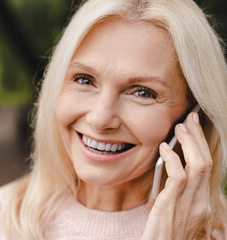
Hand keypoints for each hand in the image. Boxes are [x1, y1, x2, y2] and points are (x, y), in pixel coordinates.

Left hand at [142, 112, 212, 239]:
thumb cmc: (164, 232)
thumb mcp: (176, 210)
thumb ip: (177, 191)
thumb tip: (172, 166)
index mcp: (203, 202)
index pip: (207, 167)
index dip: (201, 145)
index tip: (194, 128)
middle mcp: (201, 202)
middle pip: (206, 161)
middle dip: (199, 137)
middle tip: (190, 118)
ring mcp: (189, 204)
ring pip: (198, 165)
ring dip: (189, 142)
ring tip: (179, 127)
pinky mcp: (172, 204)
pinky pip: (178, 176)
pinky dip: (172, 158)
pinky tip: (164, 147)